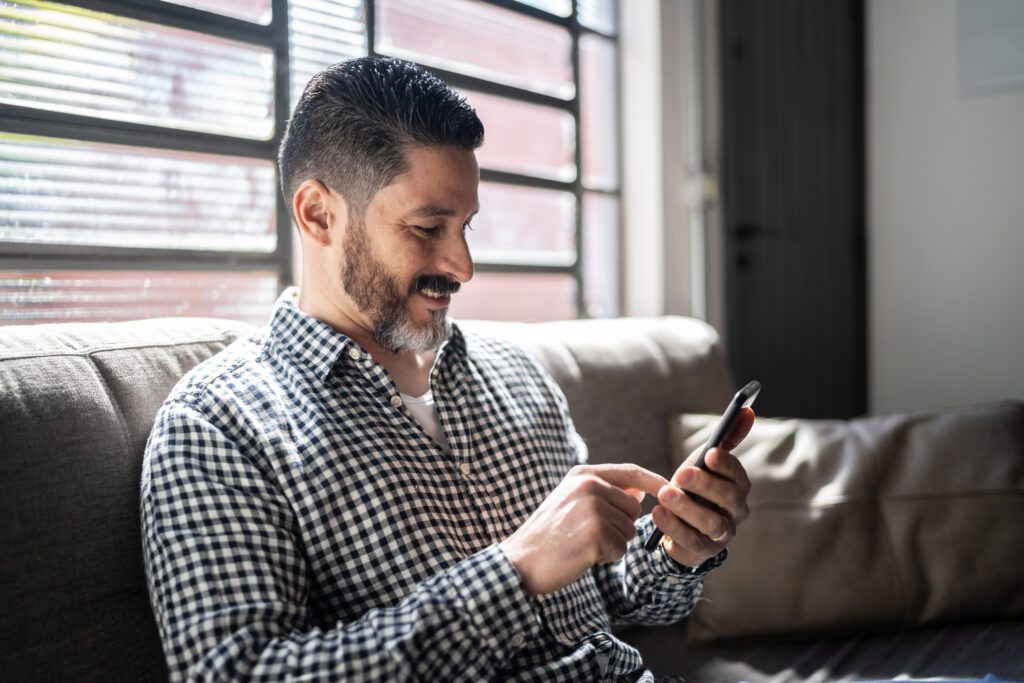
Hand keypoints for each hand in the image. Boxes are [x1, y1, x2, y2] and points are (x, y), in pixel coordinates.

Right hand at [500, 464, 667, 595]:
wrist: (522, 560)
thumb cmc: (548, 534)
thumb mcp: (571, 501)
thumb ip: (604, 492)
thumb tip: (640, 492)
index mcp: (583, 473)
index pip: (631, 472)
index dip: (655, 481)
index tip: (671, 490)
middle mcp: (589, 485)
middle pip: (633, 508)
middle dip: (620, 526)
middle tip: (588, 534)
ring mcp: (593, 508)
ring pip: (628, 530)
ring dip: (612, 542)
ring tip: (582, 543)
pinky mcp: (596, 533)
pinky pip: (620, 548)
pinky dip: (606, 556)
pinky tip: (583, 554)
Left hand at [653, 407, 754, 567]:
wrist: (682, 526)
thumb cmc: (696, 488)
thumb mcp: (705, 463)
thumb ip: (726, 438)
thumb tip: (747, 409)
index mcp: (739, 486)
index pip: (738, 474)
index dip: (725, 464)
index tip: (708, 453)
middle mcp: (737, 511)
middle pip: (729, 499)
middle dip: (705, 485)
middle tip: (680, 474)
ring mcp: (723, 533)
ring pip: (711, 523)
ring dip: (687, 507)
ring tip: (664, 494)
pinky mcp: (704, 550)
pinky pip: (691, 540)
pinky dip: (673, 527)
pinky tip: (657, 513)